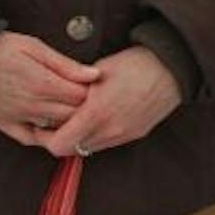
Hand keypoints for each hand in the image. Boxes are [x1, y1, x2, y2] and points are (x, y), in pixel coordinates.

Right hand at [0, 33, 99, 146]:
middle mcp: (31, 105)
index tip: (95, 85)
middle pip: (72, 116)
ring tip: (74, 111)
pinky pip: (29, 139)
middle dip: (85, 109)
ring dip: (67, 123)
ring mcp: (16, 117)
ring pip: (54, 130)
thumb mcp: (35, 47)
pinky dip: (44, 138)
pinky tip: (53, 129)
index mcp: (42, 83)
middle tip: (90, 100)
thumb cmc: (0, 48)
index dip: (92, 92)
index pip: (81, 97)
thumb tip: (95, 75)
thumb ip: (66, 64)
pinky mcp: (2, 124)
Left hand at [37, 47, 181, 159]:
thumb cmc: (135, 64)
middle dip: (60, 139)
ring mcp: (124, 135)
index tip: (41, 125)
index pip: (58, 145)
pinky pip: (108, 143)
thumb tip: (57, 103)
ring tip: (78, 119)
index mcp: (96, 113)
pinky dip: (97, 135)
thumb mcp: (97, 73)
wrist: (172, 68)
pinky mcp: (136, 134)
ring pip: (89, 148)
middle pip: (71, 151)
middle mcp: (110, 130)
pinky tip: (99, 118)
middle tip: (55, 123)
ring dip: (79, 138)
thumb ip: (76, 93)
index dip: (44, 138)